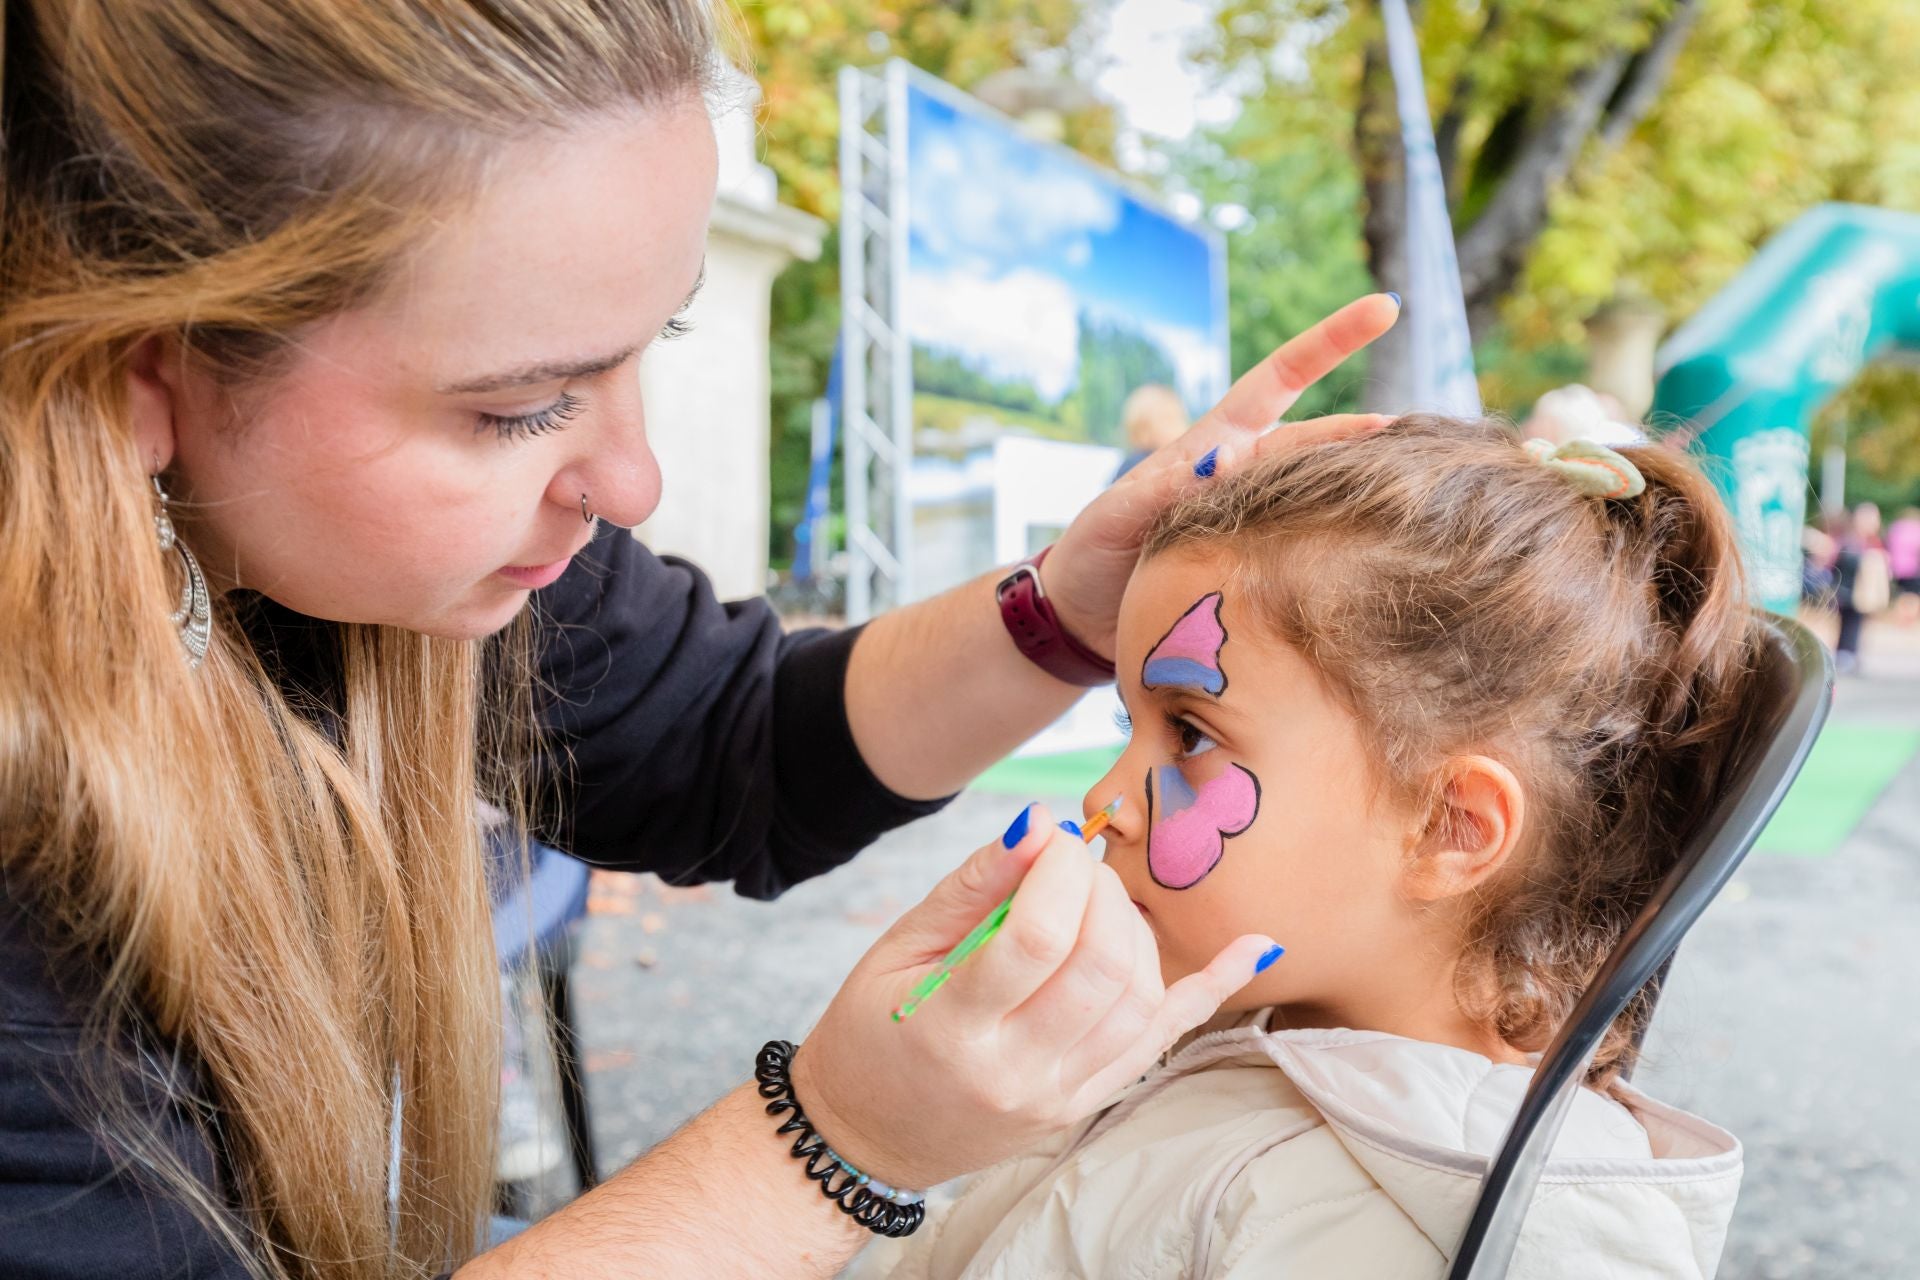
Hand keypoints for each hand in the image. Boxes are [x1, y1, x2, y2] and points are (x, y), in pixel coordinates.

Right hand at [789, 805, 1273, 1189]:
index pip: (1038, 938)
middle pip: (1101, 968)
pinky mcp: (1085, 1105)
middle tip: (1074, 864)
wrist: (869, 1135)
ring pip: (1140, 1001)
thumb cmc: (871, 1031)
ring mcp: (1058, 1097)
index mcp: (955, 1029)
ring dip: (1135, 928)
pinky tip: (1253, 946)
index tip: (1051, 837)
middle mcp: (1015, 1072)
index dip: (1059, 871)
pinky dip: (1211, 989)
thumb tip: (1040, 822)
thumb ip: (973, 887)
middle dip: (1102, 892)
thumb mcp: (898, 949)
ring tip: (1097, 899)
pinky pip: (1162, 1041)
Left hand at [1041, 293, 1401, 656]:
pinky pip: (1310, 550)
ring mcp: (1256, 522)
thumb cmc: (1093, 555)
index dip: (1330, 343)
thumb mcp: (1115, 517)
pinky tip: (1384, 555)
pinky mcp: (1259, 570)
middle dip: (1371, 429)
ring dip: (1366, 490)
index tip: (1385, 308)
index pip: (1280, 379)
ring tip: (1421, 492)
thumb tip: (1220, 462)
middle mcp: (1245, 477)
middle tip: (1425, 432)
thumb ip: (1159, 491)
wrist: (1081, 620)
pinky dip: (1344, 547)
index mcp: (1212, 446)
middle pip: (1321, 439)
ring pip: (1323, 493)